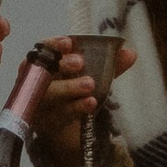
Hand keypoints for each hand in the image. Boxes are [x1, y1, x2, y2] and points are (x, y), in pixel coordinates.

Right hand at [34, 37, 137, 166]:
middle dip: (62, 65)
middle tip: (80, 62)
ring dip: (69, 88)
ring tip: (90, 84)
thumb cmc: (74, 89)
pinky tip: (90, 103)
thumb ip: (109, 65)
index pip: (44, 49)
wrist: (64, 124)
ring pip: (50, 94)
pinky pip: (59, 115)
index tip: (69, 43)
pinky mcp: (45, 123)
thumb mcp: (91, 75)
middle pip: (44, 70)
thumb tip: (130, 53)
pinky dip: (76, 108)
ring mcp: (38, 103)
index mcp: (44, 62)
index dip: (54, 44)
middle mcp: (36, 81)